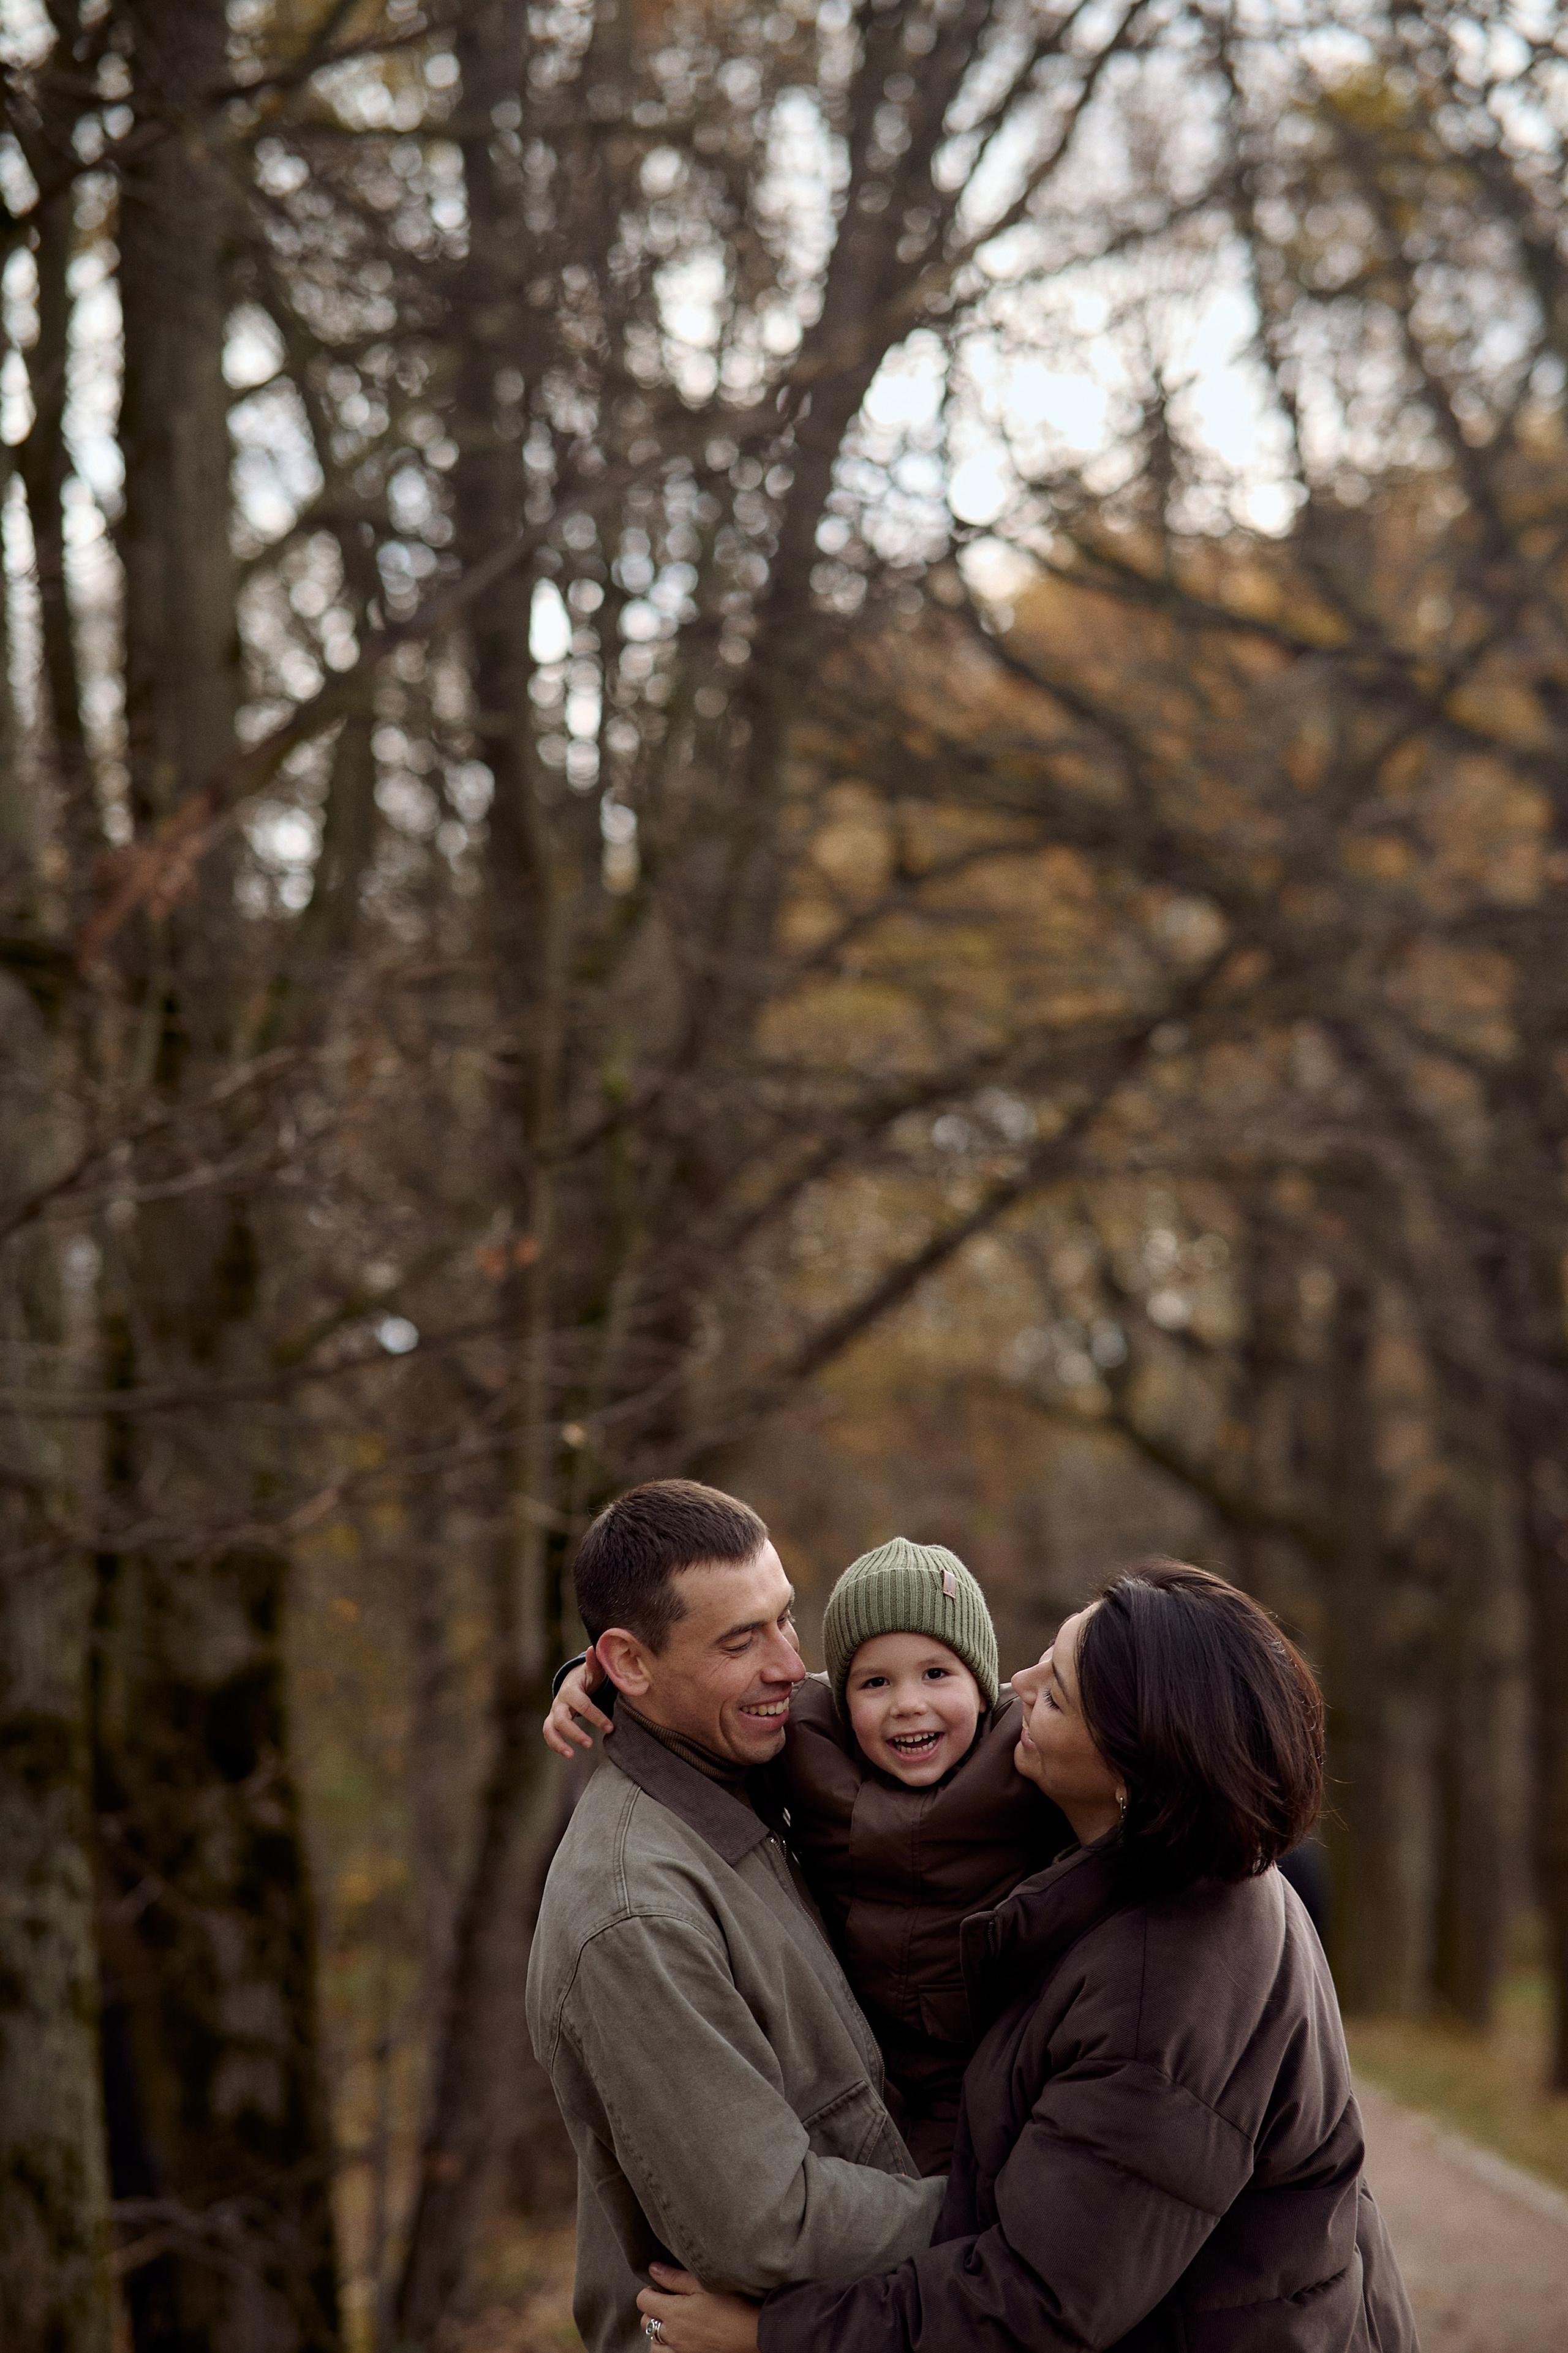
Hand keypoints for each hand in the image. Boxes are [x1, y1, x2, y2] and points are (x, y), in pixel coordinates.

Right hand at [542, 1643, 612, 1758]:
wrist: (575, 1681)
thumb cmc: (589, 1677)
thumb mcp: (593, 1670)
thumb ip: (595, 1662)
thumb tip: (593, 1649)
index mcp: (571, 1689)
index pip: (582, 1704)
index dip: (595, 1716)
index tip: (610, 1727)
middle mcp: (560, 1701)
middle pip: (561, 1718)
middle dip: (574, 1732)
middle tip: (589, 1743)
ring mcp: (554, 1712)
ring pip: (550, 1728)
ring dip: (558, 1742)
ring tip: (571, 1755)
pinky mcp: (553, 1720)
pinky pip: (549, 1734)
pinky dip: (555, 1745)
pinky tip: (569, 1754)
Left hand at [637, 2266, 759, 2352]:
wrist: (752, 2334)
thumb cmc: (731, 2305)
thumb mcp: (703, 2284)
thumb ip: (675, 2278)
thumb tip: (653, 2269)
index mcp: (673, 2313)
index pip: (643, 2301)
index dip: (649, 2290)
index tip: (662, 2287)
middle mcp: (672, 2335)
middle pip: (646, 2321)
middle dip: (653, 2309)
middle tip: (670, 2301)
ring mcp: (680, 2351)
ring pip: (654, 2344)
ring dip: (658, 2333)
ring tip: (673, 2323)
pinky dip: (667, 2348)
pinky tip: (680, 2338)